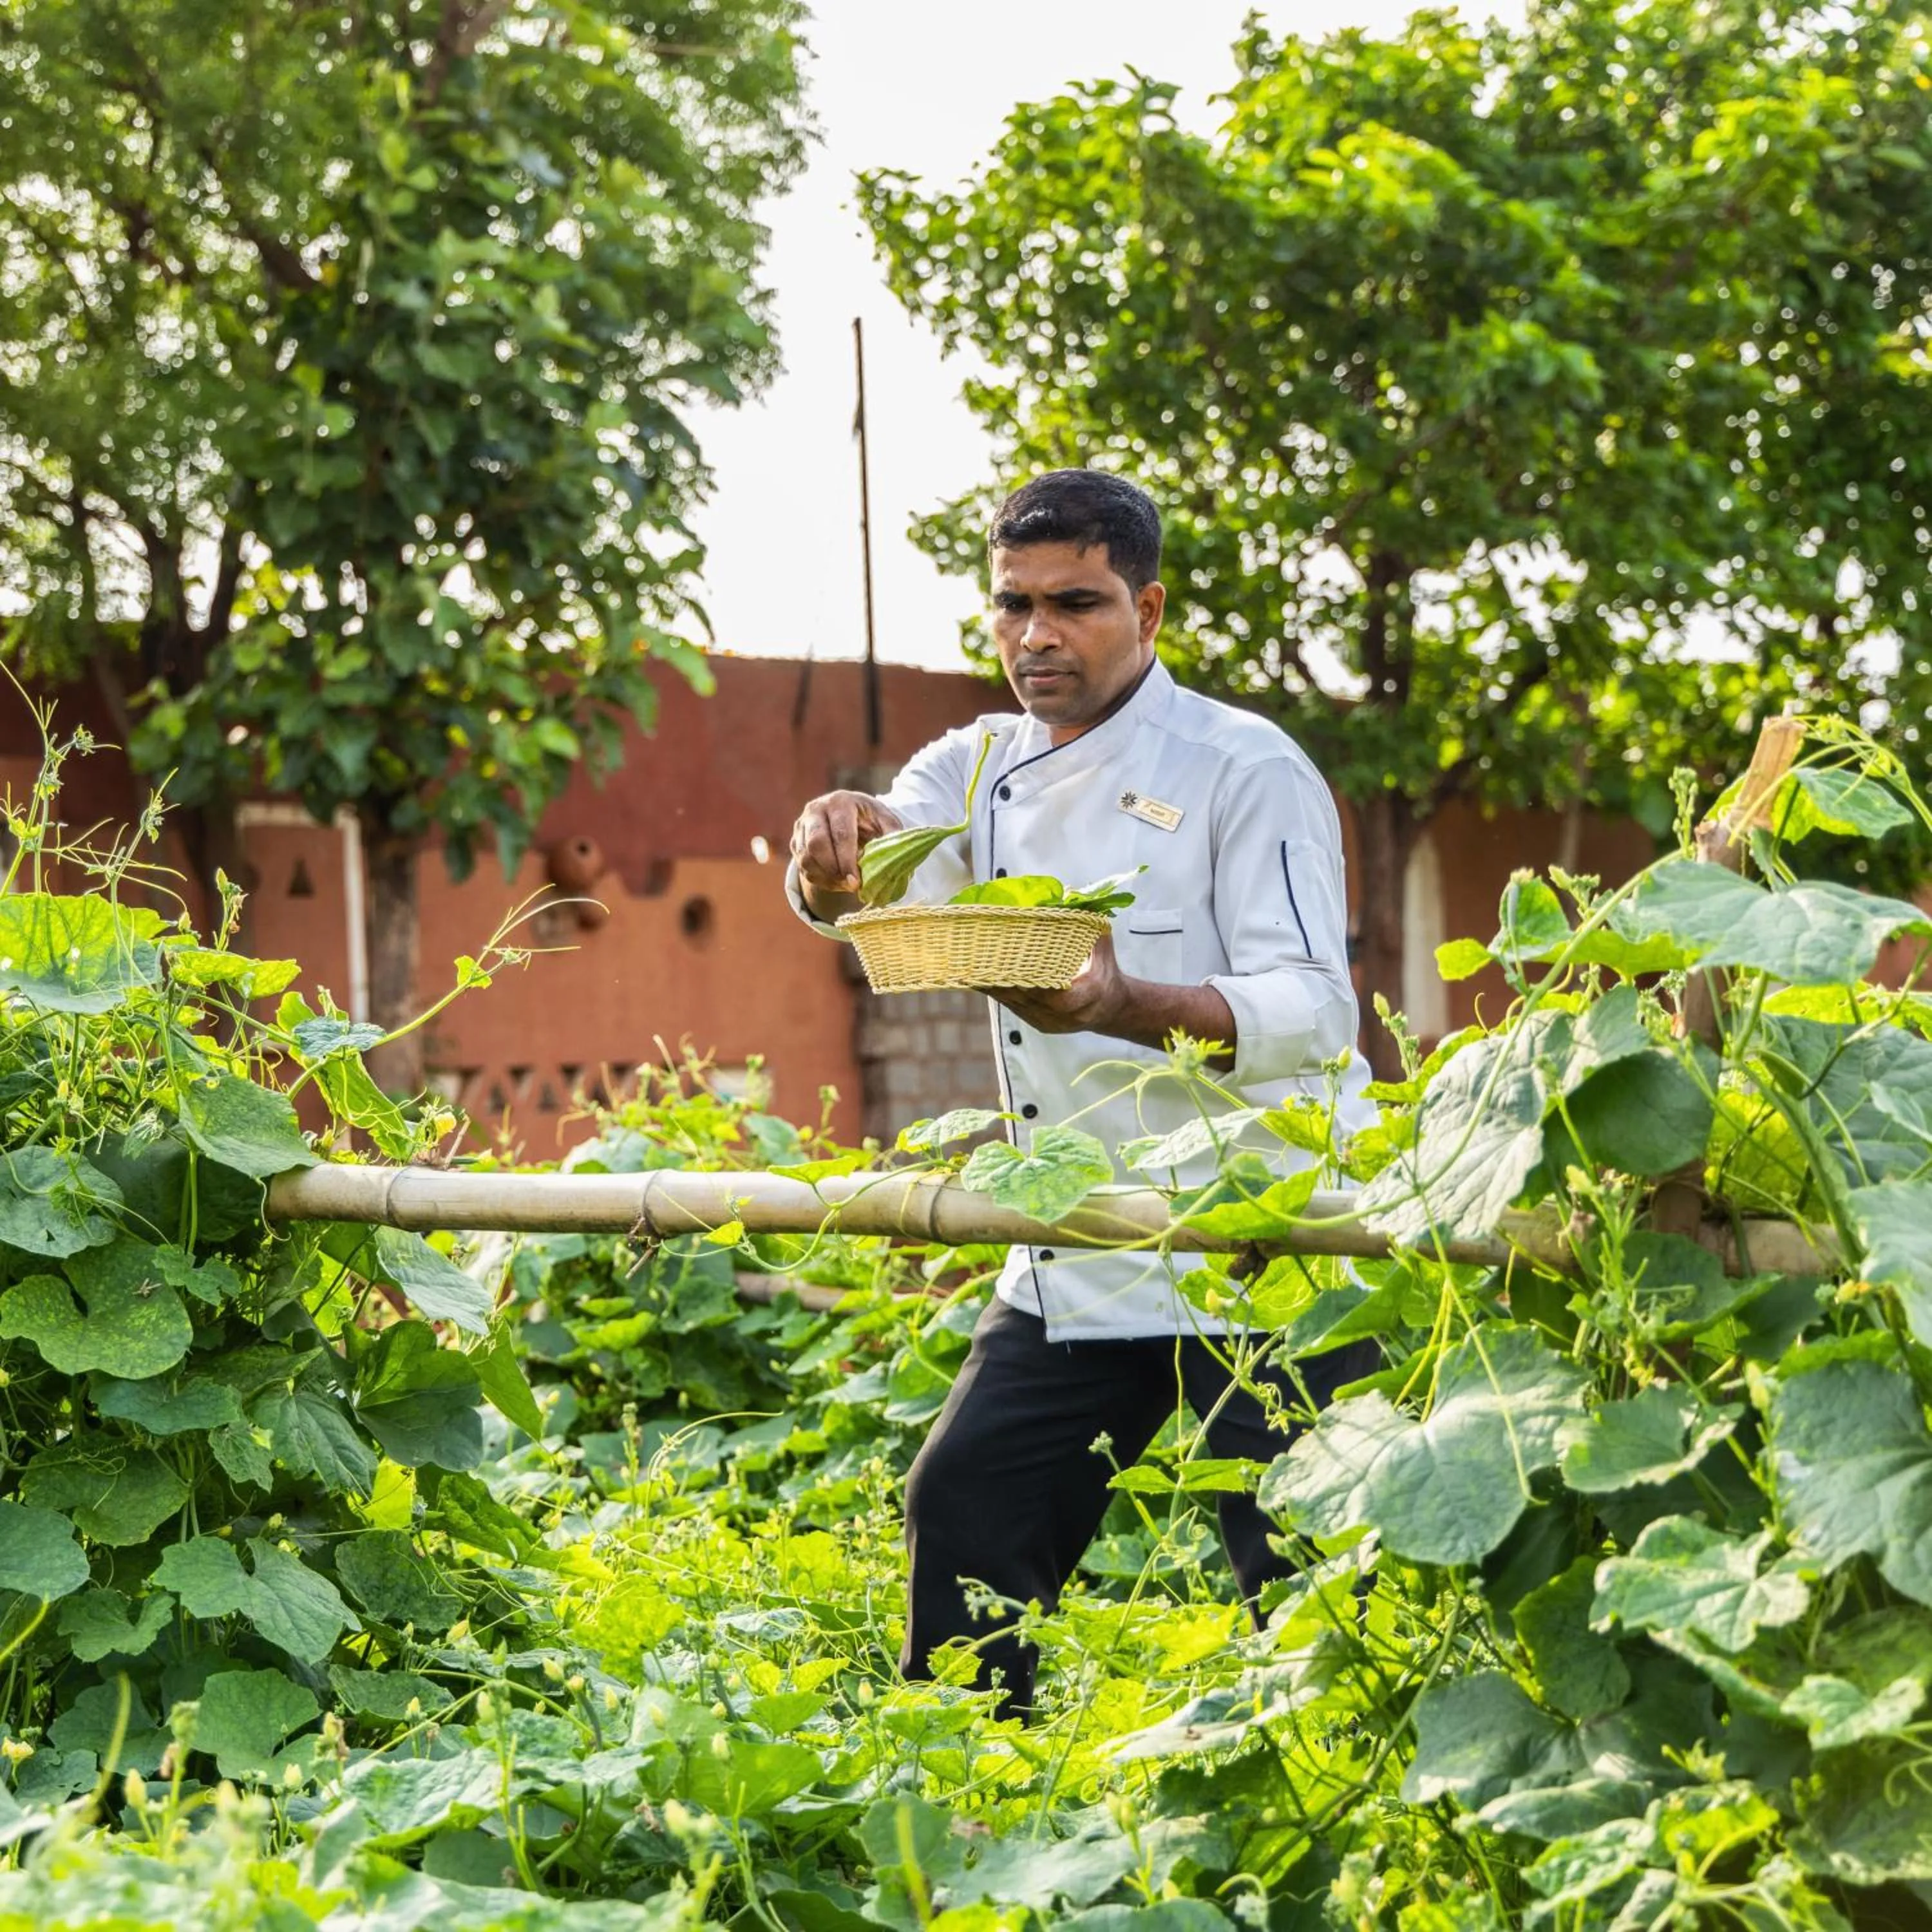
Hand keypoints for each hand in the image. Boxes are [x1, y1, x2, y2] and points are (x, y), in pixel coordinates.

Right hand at [790, 790, 902, 910]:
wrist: (847, 814)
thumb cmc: (869, 819)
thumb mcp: (885, 821)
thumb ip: (892, 836)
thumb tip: (897, 858)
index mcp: (840, 802)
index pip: (841, 834)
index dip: (848, 861)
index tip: (857, 882)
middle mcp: (816, 810)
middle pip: (816, 845)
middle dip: (834, 870)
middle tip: (851, 886)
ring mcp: (802, 826)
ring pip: (806, 858)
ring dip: (827, 877)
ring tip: (847, 884)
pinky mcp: (796, 841)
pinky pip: (802, 867)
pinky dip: (820, 879)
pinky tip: (837, 881)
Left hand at [983, 934, 1238, 1063]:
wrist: (1111, 1008)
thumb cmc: (1105, 969)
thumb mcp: (1103, 943)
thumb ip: (1089, 922)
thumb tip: (1071, 893)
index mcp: (1088, 997)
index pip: (1057, 996)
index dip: (1033, 984)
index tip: (1011, 968)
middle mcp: (1066, 1016)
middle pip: (1027, 999)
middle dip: (1001, 980)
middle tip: (977, 961)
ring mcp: (1049, 1023)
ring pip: (1015, 1004)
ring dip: (992, 986)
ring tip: (968, 967)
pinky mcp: (1037, 1024)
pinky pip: (1012, 1008)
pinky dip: (995, 992)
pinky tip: (975, 979)